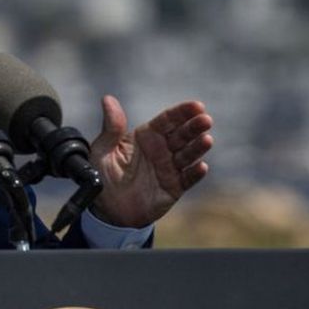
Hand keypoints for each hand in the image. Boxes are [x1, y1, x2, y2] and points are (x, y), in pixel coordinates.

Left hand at [89, 96, 213, 227]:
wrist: (107, 209)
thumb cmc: (103, 176)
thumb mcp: (102, 150)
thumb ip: (111, 128)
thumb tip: (108, 99)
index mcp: (146, 136)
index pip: (167, 120)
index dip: (182, 112)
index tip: (197, 106)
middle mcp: (161, 150)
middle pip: (182, 135)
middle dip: (194, 127)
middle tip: (205, 120)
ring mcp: (169, 168)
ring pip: (187, 155)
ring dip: (198, 147)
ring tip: (206, 140)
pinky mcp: (173, 188)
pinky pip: (187, 179)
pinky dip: (195, 173)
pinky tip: (201, 166)